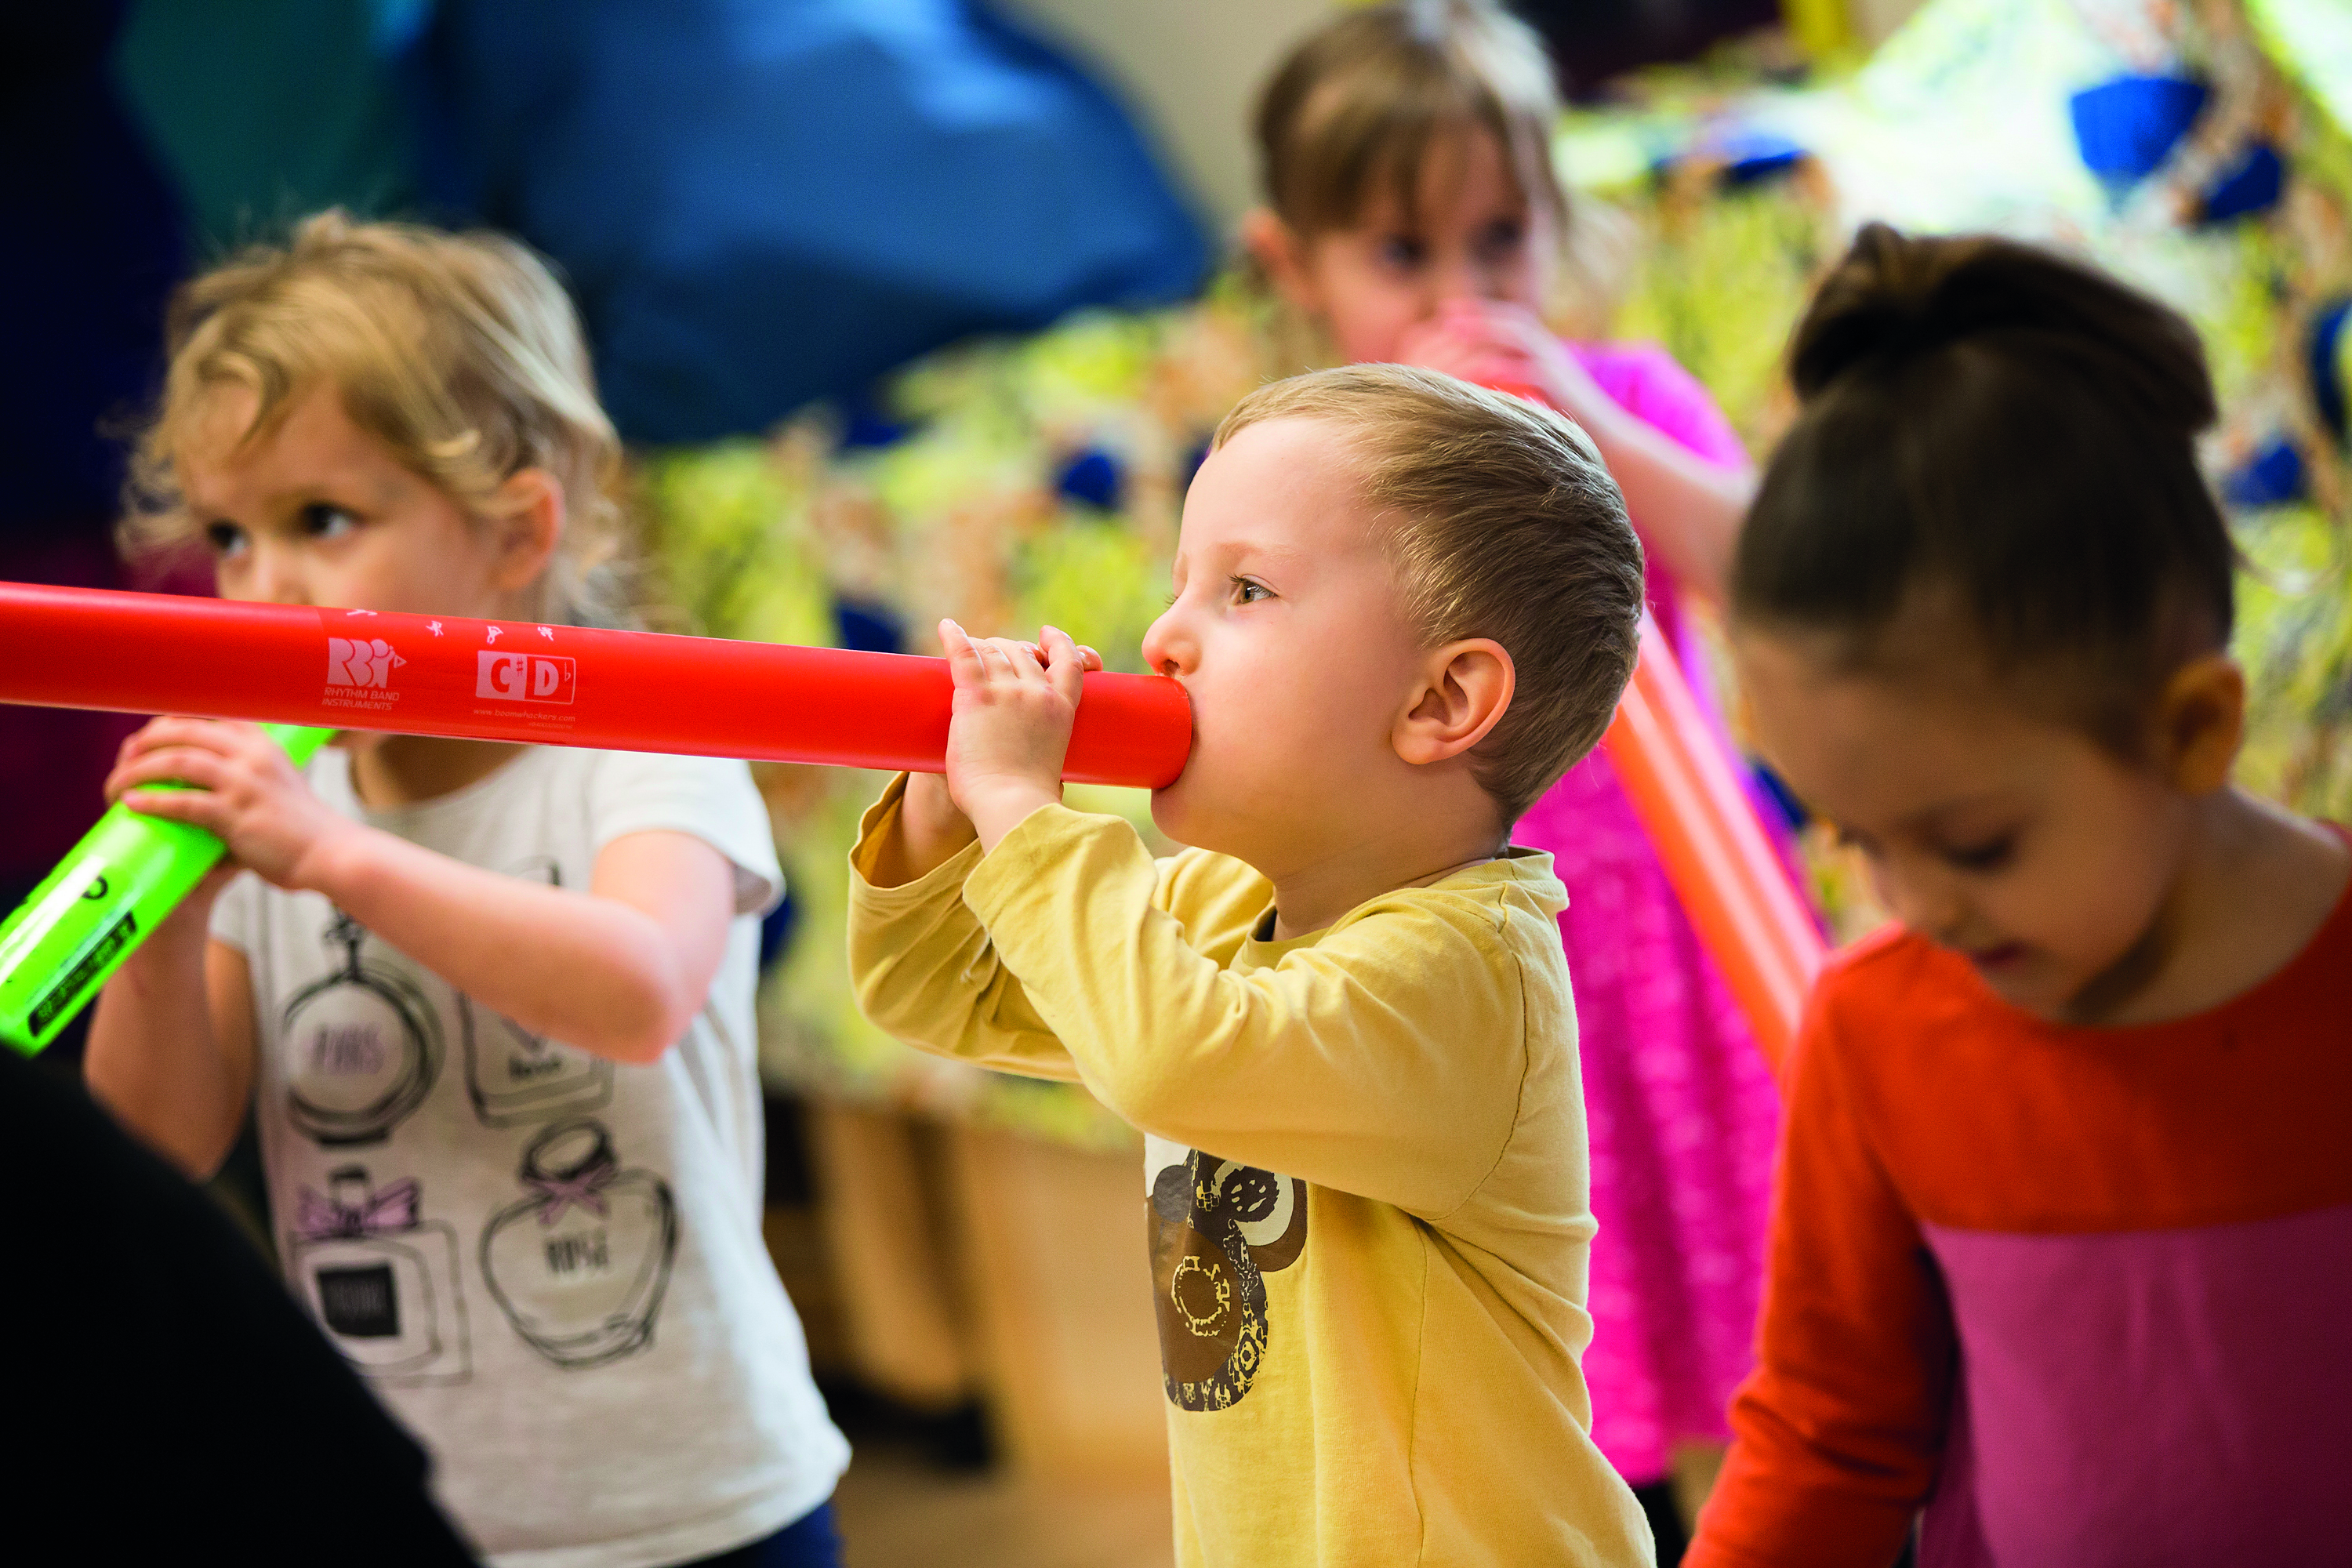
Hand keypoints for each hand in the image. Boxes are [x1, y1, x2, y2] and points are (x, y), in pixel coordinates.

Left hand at [106, 718, 360, 891]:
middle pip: (183, 731)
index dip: (168, 723)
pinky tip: (132, 803)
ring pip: (176, 761)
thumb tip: (207, 788)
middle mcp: (251, 755)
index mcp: (262, 744)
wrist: (333, 853)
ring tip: (115, 786)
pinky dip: (151, 801)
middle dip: (144, 743)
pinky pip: (183, 802)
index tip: (146, 737)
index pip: (206, 716)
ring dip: (136, 771)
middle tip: (123, 760)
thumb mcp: (281, 786)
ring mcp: (244, 783)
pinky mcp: (235, 815)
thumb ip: (249, 777)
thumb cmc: (305, 828)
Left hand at [938, 621, 1100, 850]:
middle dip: (1006, 648)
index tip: (1048, 634)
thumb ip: (1050, 768)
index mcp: (1063, 709)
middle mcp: (1038, 692)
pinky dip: (955, 637)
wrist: (1012, 804)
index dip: (1059, 643)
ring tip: (969, 649)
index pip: (1069, 662)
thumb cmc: (1031, 800)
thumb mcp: (1054, 772)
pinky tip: (946, 626)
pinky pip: (964, 654)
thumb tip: (1053, 789)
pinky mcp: (976, 697)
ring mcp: (1008, 692)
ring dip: (981, 647)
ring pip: (993, 651)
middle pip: (1022, 652)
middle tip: (991, 653)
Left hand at [1394, 300, 1620, 434]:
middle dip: (1477, 315)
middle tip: (1445, 316)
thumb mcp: (1536, 399)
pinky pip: (1528, 369)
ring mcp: (1557, 366)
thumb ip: (1512, 387)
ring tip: (1454, 331)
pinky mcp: (1560, 386)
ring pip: (1518, 337)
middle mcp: (1551, 351)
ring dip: (1484, 331)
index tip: (1445, 314)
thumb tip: (1475, 391)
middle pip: (1510, 321)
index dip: (1477, 314)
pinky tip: (1475, 371)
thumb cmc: (1566, 427)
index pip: (1507, 322)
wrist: (1609, 443)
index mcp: (1543, 351)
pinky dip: (1501, 368)